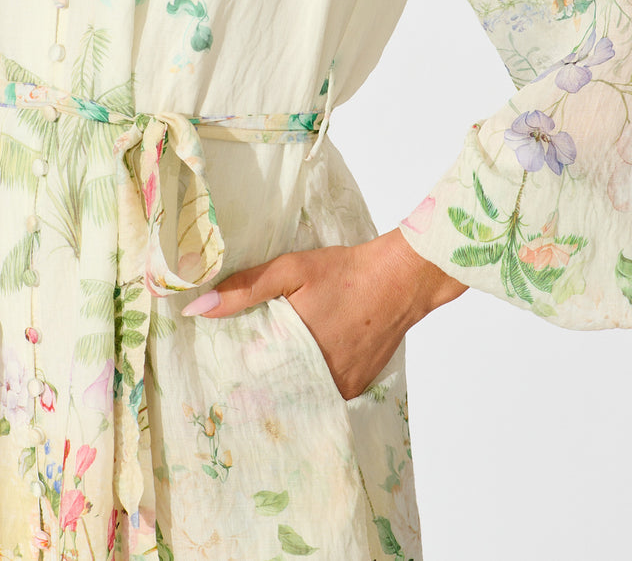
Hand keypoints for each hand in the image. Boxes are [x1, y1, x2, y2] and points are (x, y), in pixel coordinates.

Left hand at [181, 227, 467, 398]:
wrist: (402, 279)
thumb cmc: (346, 272)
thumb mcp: (291, 269)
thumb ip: (245, 289)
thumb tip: (197, 309)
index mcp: (297, 355)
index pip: (251, 380)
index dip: (232, 375)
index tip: (212, 371)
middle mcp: (320, 381)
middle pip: (275, 391)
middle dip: (255, 382)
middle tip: (232, 371)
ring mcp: (342, 388)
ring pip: (299, 394)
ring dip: (282, 383)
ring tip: (261, 368)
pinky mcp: (357, 387)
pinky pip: (323, 391)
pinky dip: (309, 381)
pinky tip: (298, 363)